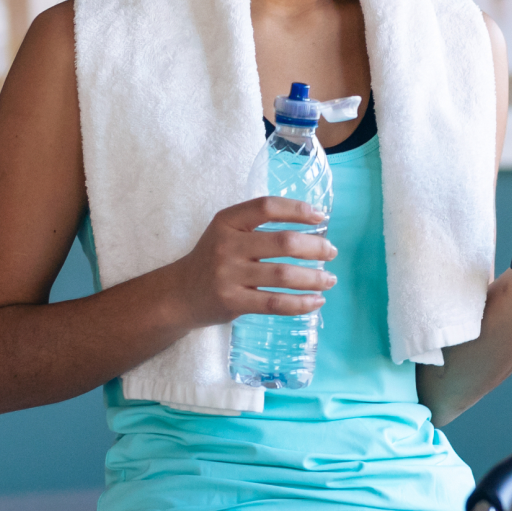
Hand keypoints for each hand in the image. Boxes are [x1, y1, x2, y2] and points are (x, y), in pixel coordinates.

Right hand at [164, 196, 335, 324]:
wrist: (179, 294)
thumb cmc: (214, 259)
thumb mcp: (227, 232)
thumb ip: (259, 226)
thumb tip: (312, 225)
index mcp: (227, 221)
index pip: (267, 206)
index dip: (297, 209)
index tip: (321, 217)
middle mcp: (227, 245)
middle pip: (282, 242)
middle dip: (315, 247)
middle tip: (332, 252)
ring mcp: (229, 275)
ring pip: (283, 275)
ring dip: (314, 278)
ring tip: (330, 279)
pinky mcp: (232, 302)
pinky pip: (275, 303)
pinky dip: (301, 303)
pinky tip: (316, 301)